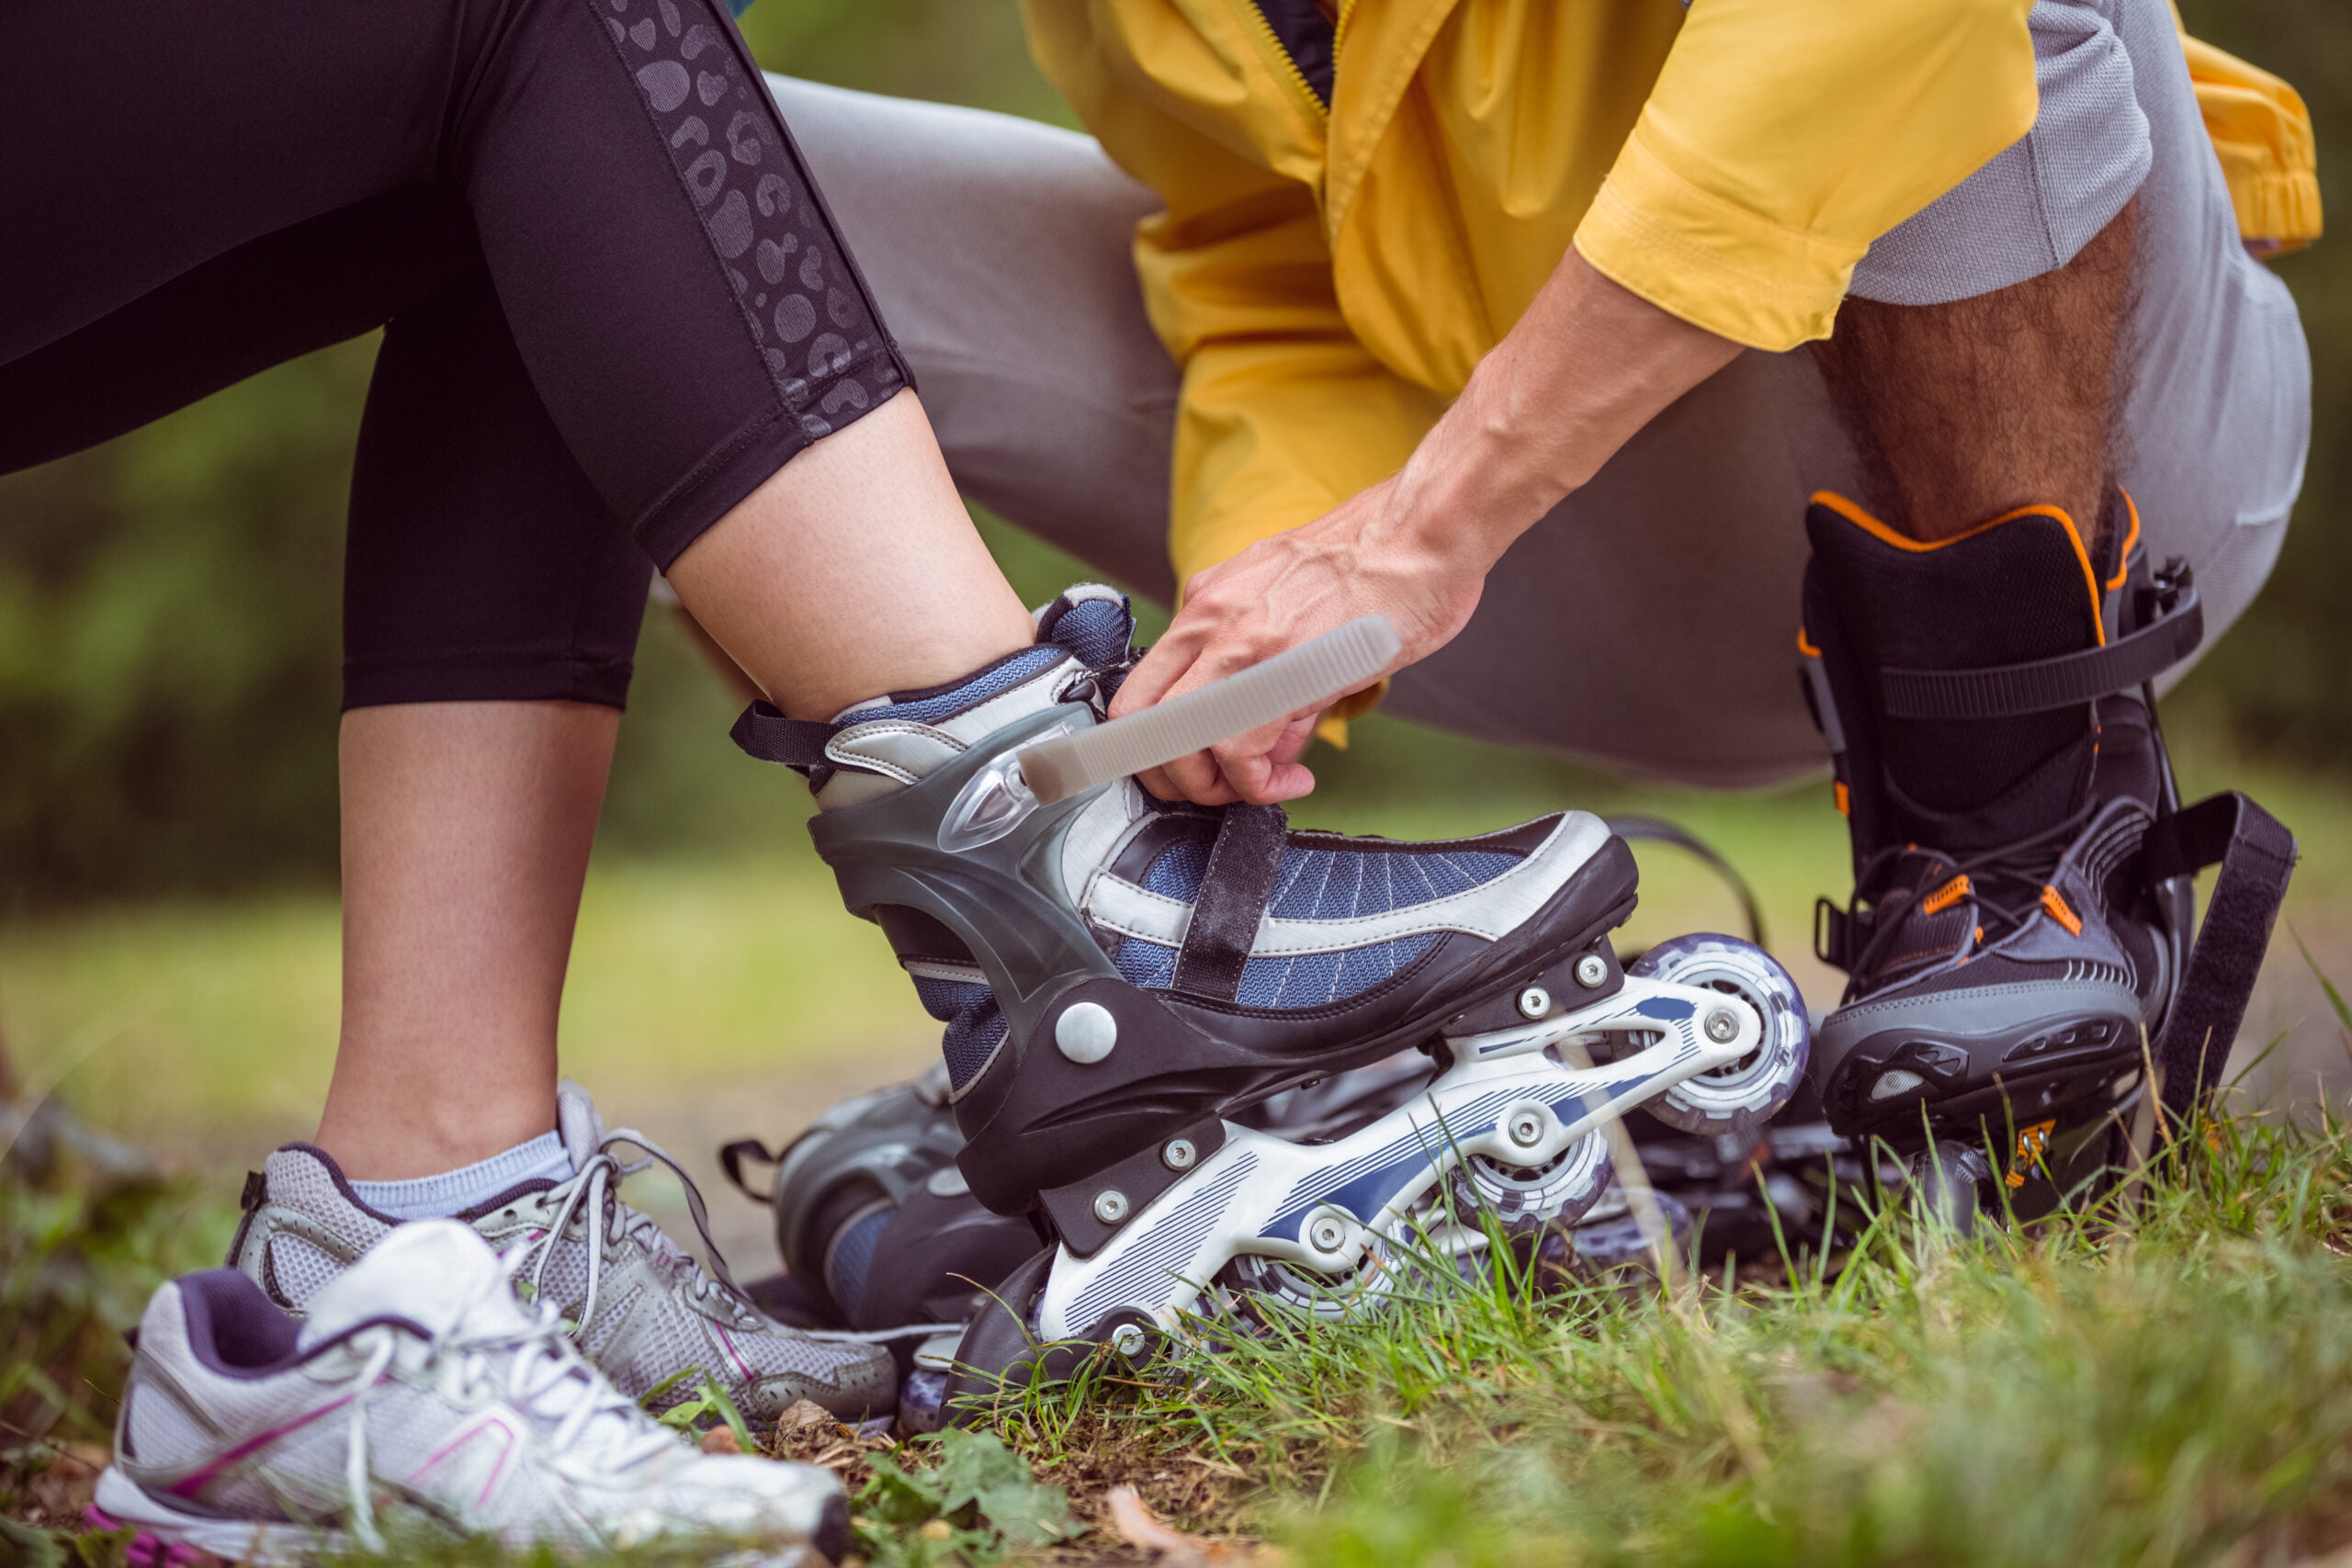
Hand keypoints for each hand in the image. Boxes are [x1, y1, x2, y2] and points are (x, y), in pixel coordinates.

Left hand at [1112, 476, 1485, 804]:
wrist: (1424, 533)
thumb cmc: (1379, 565)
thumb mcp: (1301, 616)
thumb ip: (1274, 684)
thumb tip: (1270, 744)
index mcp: (1208, 602)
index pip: (1142, 686)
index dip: (1155, 744)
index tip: (1194, 768)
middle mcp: (1207, 618)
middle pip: (1138, 719)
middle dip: (1168, 774)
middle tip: (1216, 789)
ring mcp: (1236, 641)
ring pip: (1175, 740)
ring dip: (1211, 786)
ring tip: (1261, 787)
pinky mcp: (1276, 670)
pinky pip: (1234, 752)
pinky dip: (1256, 786)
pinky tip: (1291, 782)